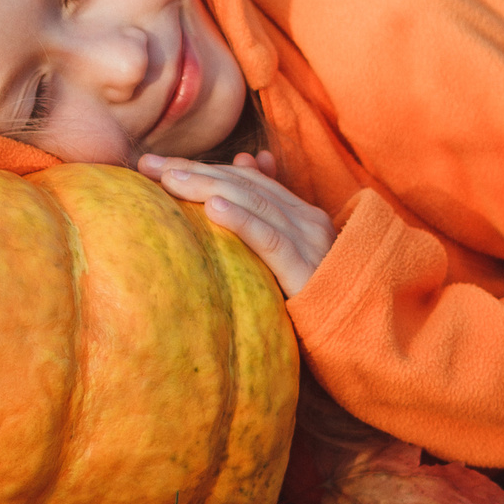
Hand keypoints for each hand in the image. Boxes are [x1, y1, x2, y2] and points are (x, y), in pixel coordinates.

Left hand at [137, 150, 334, 297]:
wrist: (354, 342)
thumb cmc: (313, 304)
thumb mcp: (287, 260)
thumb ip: (267, 216)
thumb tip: (247, 161)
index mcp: (302, 215)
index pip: (247, 180)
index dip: (203, 168)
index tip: (158, 167)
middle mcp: (308, 221)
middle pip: (245, 186)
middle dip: (195, 172)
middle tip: (149, 166)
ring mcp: (311, 243)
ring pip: (255, 204)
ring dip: (208, 187)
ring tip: (170, 180)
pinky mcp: (308, 270)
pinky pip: (271, 240)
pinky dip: (241, 221)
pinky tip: (213, 209)